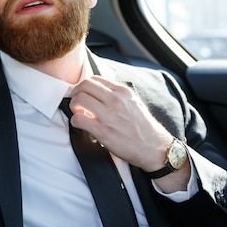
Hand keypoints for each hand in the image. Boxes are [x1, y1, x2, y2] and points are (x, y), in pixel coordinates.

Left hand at [68, 76, 189, 189]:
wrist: (153, 147)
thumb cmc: (143, 127)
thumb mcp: (133, 102)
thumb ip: (117, 95)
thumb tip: (99, 92)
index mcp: (122, 92)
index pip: (94, 79)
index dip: (84, 86)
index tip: (82, 94)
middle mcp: (115, 100)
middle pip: (84, 85)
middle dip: (75, 93)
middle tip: (76, 103)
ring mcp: (109, 115)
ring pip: (79, 99)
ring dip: (73, 106)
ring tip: (79, 113)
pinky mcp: (103, 131)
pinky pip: (79, 119)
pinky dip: (75, 121)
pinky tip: (80, 125)